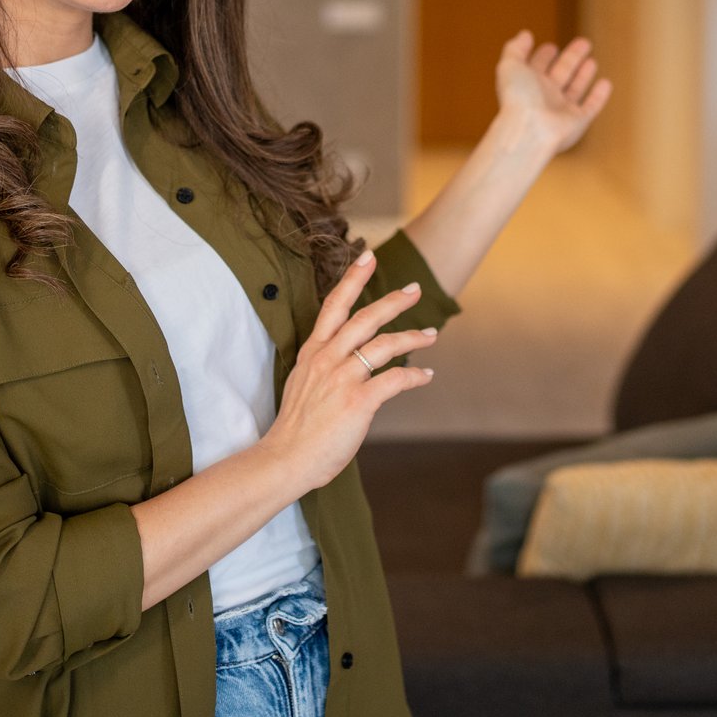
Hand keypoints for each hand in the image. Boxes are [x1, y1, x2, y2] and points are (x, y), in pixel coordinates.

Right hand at [259, 248, 438, 492]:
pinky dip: (415, 376)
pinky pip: (395, 380)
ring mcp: (342, 379)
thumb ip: (324, 368)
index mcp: (313, 353)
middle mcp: (327, 359)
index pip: (333, 306)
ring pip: (384, 345)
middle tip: (415, 289)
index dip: (352, 279)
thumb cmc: (296, 429)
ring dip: (411, 338)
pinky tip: (426, 376)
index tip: (368, 257)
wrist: (286, 459)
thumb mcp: (303, 385)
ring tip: (430, 335)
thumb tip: (349, 362)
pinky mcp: (358, 401)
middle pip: (365, 318)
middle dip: (393, 301)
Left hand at [495, 31, 612, 156]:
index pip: (538, 67)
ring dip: (584, 74)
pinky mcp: (578, 122)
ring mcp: (562, 110)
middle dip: (571, 58)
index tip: (550, 46)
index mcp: (528, 84)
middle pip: (561, 73)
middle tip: (583, 42)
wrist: (529, 130)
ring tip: (592, 60)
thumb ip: (515, 48)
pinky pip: (591, 107)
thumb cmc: (518, 97)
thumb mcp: (510, 65)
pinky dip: (599, 96)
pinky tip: (606, 83)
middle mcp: (545, 97)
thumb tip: (525, 34)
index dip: (543, 56)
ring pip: (575, 89)